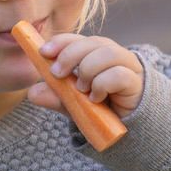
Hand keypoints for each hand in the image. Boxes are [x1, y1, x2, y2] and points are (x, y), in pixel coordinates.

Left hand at [28, 33, 143, 118]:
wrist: (128, 131)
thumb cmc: (100, 110)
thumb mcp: (73, 104)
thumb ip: (56, 97)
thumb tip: (33, 93)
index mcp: (95, 54)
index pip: (78, 39)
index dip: (61, 42)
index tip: (44, 52)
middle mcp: (113, 55)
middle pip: (93, 42)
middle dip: (71, 55)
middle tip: (57, 74)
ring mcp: (128, 67)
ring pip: (108, 53)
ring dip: (88, 70)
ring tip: (82, 90)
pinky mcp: (137, 83)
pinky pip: (119, 74)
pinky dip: (102, 84)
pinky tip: (96, 98)